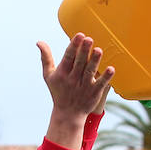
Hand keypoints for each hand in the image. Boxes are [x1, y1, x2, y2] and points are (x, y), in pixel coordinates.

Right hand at [38, 33, 115, 148]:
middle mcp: (73, 79)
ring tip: (99, 50)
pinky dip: (105, 77)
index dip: (73, 46)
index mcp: (62, 73)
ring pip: (89, 72)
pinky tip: (111, 69)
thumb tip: (39, 42)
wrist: (67, 114)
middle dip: (83, 51)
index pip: (68, 57)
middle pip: (79, 63)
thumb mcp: (48, 75)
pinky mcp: (94, 93)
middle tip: (89, 39)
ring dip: (94, 61)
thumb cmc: (58, 91)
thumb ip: (45, 58)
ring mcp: (84, 86)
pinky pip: (100, 84)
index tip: (79, 35)